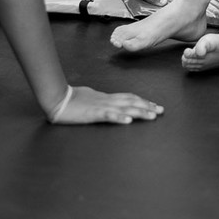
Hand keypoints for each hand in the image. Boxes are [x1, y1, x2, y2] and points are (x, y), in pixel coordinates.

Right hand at [47, 85, 163, 124]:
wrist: (57, 98)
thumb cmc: (71, 99)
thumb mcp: (91, 99)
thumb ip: (102, 101)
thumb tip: (111, 103)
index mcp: (106, 98)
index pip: (129, 98)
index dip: (142, 101)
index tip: (154, 106)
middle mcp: (107, 100)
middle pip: (131, 102)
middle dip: (147, 106)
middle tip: (161, 111)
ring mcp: (100, 106)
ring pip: (124, 108)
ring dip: (139, 112)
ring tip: (152, 116)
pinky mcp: (92, 114)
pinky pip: (108, 115)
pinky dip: (119, 118)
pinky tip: (128, 121)